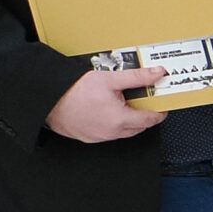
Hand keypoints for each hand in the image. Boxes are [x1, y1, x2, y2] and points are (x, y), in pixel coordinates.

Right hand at [46, 67, 164, 142]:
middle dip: (144, 114)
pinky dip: (114, 124)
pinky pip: (109, 133)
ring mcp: (100, 137)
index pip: (150, 119)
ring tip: (123, 102)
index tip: (162, 105)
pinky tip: (108, 111)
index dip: (159, 111)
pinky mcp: (90, 138)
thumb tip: (156, 74)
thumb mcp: (111, 79)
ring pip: (124, 131)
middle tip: (144, 100)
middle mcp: (112, 132)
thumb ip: (137, 77)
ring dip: (129, 120)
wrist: (50, 99)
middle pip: (139, 126)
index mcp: (121, 120)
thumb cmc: (74, 91)